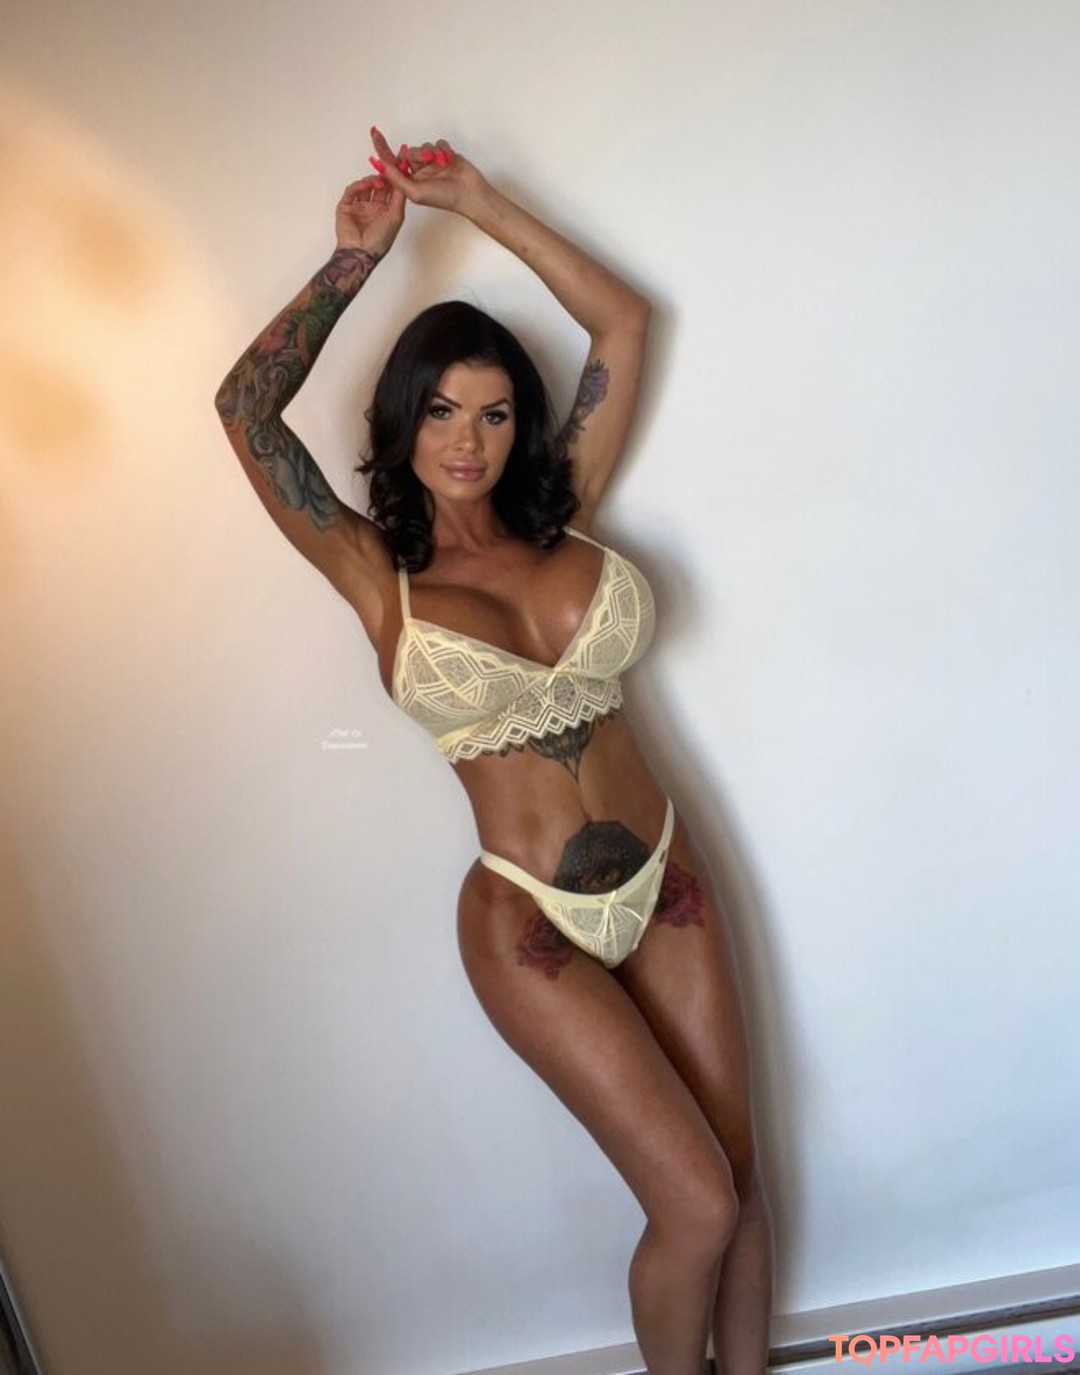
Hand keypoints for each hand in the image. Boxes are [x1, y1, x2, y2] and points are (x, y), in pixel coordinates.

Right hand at [335, 172, 405, 255]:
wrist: (361, 252)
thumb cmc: (380, 240)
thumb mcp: (396, 216)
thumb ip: (399, 196)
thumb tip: (402, 177)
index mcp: (386, 211)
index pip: (390, 190)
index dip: (393, 179)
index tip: (397, 167)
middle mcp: (373, 207)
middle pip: (377, 186)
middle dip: (382, 176)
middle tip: (386, 168)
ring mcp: (359, 206)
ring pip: (364, 186)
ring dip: (371, 181)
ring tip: (378, 181)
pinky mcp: (346, 206)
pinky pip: (351, 191)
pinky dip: (358, 185)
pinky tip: (366, 184)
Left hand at [369, 126, 487, 215]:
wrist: (469, 194)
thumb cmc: (444, 198)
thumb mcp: (414, 192)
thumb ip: (395, 178)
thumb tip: (379, 164)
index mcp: (410, 181)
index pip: (392, 162)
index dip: (382, 148)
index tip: (374, 133)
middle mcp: (419, 171)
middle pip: (409, 151)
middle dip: (418, 154)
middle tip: (428, 160)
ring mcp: (432, 163)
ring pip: (424, 146)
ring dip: (432, 152)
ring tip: (441, 163)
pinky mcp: (444, 155)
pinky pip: (438, 143)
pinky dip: (443, 149)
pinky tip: (449, 160)